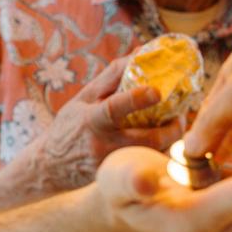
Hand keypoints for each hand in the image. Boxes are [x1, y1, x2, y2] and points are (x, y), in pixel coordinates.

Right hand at [12, 57, 183, 197]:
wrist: (50, 167)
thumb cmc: (70, 126)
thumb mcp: (83, 98)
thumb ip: (111, 78)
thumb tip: (139, 53)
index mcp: (91, 119)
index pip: (114, 108)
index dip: (136, 99)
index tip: (157, 91)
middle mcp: (102, 144)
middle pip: (147, 139)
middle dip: (172, 128)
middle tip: (181, 116)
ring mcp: (111, 164)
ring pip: (152, 154)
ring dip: (168, 140)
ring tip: (173, 127)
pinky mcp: (117, 178)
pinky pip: (144, 165)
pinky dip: (156, 153)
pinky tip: (159, 145)